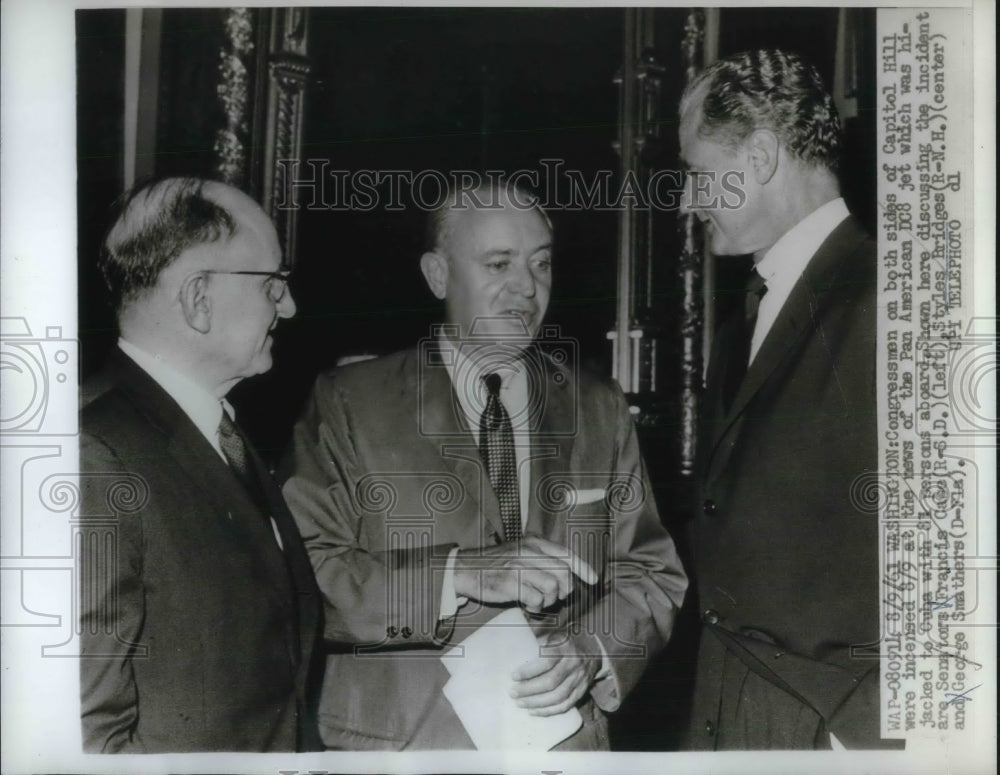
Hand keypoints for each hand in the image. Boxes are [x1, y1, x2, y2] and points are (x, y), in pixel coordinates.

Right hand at [453, 534, 596, 612]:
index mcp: (533, 542)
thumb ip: (542, 559)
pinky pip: (536, 599)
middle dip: (564, 589)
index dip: (583, 568)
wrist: (466, 569)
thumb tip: (568, 575)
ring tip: (538, 601)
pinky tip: (527, 604)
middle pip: (563, 572)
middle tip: (554, 597)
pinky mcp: (510, 583)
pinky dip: (536, 606)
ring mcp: (519, 567)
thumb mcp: (520, 552)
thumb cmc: (496, 565)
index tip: (593, 579)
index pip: (566, 554)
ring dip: (549, 599)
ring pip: (552, 586)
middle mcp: (528, 551)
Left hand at [509, 631, 600, 715]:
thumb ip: (536, 640)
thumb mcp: (553, 634)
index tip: (514, 676)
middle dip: (529, 690)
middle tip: (513, 693)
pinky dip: (549, 711)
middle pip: (551, 682)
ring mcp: (580, 679)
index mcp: (565, 647)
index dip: (529, 671)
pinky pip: (565, 705)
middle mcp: (574, 664)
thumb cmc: (565, 642)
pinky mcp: (582, 691)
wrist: (592, 648)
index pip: (546, 662)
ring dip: (537, 703)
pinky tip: (534, 711)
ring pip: (558, 697)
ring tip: (520, 703)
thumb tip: (514, 647)